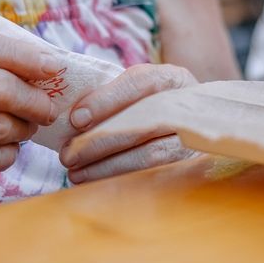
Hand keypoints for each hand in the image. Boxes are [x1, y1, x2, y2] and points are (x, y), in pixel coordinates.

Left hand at [58, 64, 198, 183]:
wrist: (195, 125)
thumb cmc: (152, 105)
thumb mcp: (139, 92)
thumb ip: (111, 96)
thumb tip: (71, 119)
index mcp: (172, 78)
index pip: (140, 83)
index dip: (107, 100)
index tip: (77, 119)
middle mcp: (188, 106)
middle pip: (145, 122)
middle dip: (101, 140)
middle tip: (68, 154)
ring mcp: (193, 139)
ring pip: (151, 155)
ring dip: (108, 166)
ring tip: (75, 173)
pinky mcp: (191, 166)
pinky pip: (155, 178)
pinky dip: (122, 181)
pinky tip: (96, 184)